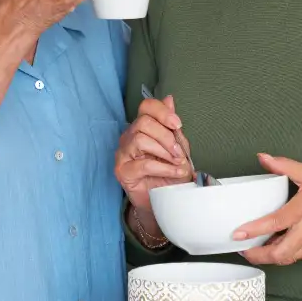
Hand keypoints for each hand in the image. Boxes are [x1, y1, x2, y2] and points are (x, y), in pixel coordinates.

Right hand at [115, 96, 193, 213]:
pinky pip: (143, 164)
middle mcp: (129, 137)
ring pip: (140, 140)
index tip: (177, 125)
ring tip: (177, 163)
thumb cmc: (168, 173)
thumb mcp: (177, 148)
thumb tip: (169, 99)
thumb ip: (172, 127)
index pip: (146, 107)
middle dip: (166, 137)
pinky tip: (174, 172)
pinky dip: (163, 168)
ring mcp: (123, 153)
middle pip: (143, 123)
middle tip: (179, 152)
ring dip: (164, 152)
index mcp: (142, 127)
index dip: (162, 112)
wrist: (161, 201)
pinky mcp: (122, 171)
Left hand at [235, 153, 301, 265]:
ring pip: (288, 258)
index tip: (237, 234)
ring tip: (257, 246)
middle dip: (258, 255)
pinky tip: (278, 243)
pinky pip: (298, 257)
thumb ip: (285, 166)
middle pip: (280, 252)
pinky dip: (285, 253)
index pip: (276, 222)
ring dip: (270, 256)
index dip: (254, 231)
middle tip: (242, 248)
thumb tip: (263, 158)